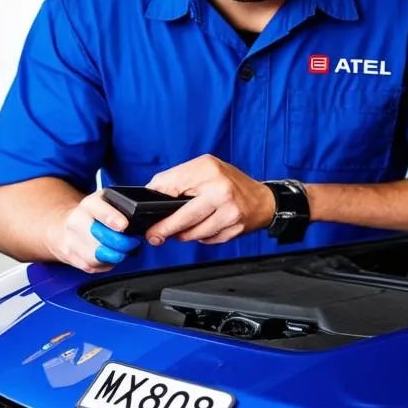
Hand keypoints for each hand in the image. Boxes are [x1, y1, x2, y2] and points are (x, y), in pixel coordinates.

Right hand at [48, 191, 142, 272]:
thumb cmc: (89, 215)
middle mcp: (77, 221)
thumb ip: (120, 207)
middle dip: (121, 243)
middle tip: (132, 243)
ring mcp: (71, 240)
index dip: (112, 218)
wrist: (61, 225)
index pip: (98, 210)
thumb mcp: (103, 202)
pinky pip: (93, 266)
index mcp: (88, 204)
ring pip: (96, 256)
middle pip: (100, 237)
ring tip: (122, 251)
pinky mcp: (70, 257)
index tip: (123, 225)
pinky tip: (108, 256)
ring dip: (114, 256)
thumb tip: (142, 219)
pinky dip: (105, 264)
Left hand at [146, 155, 274, 245]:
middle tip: (153, 235)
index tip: (144, 214)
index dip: (154, 201)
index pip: (171, 185)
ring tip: (178, 230)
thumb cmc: (230, 183)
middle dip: (164, 228)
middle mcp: (220, 189)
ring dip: (182, 234)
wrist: (263, 200)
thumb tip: (152, 194)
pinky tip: (202, 228)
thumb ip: (179, 179)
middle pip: (182, 215)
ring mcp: (229, 211)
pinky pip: (207, 239)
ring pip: (193, 232)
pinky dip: (200, 237)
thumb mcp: (205, 169)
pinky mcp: (234, 228)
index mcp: (208, 168)